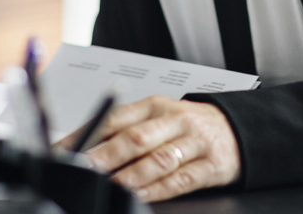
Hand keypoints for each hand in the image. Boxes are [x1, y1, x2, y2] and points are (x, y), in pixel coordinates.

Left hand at [61, 96, 241, 201]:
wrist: (236, 129)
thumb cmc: (187, 126)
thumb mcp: (158, 118)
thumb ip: (126, 130)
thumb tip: (84, 147)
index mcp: (155, 106)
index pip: (117, 117)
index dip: (89, 133)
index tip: (66, 150)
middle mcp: (174, 120)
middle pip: (136, 138)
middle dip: (106, 156)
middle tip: (83, 169)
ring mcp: (194, 142)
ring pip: (158, 160)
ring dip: (131, 176)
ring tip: (109, 187)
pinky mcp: (211, 165)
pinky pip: (181, 179)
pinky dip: (159, 189)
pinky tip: (141, 196)